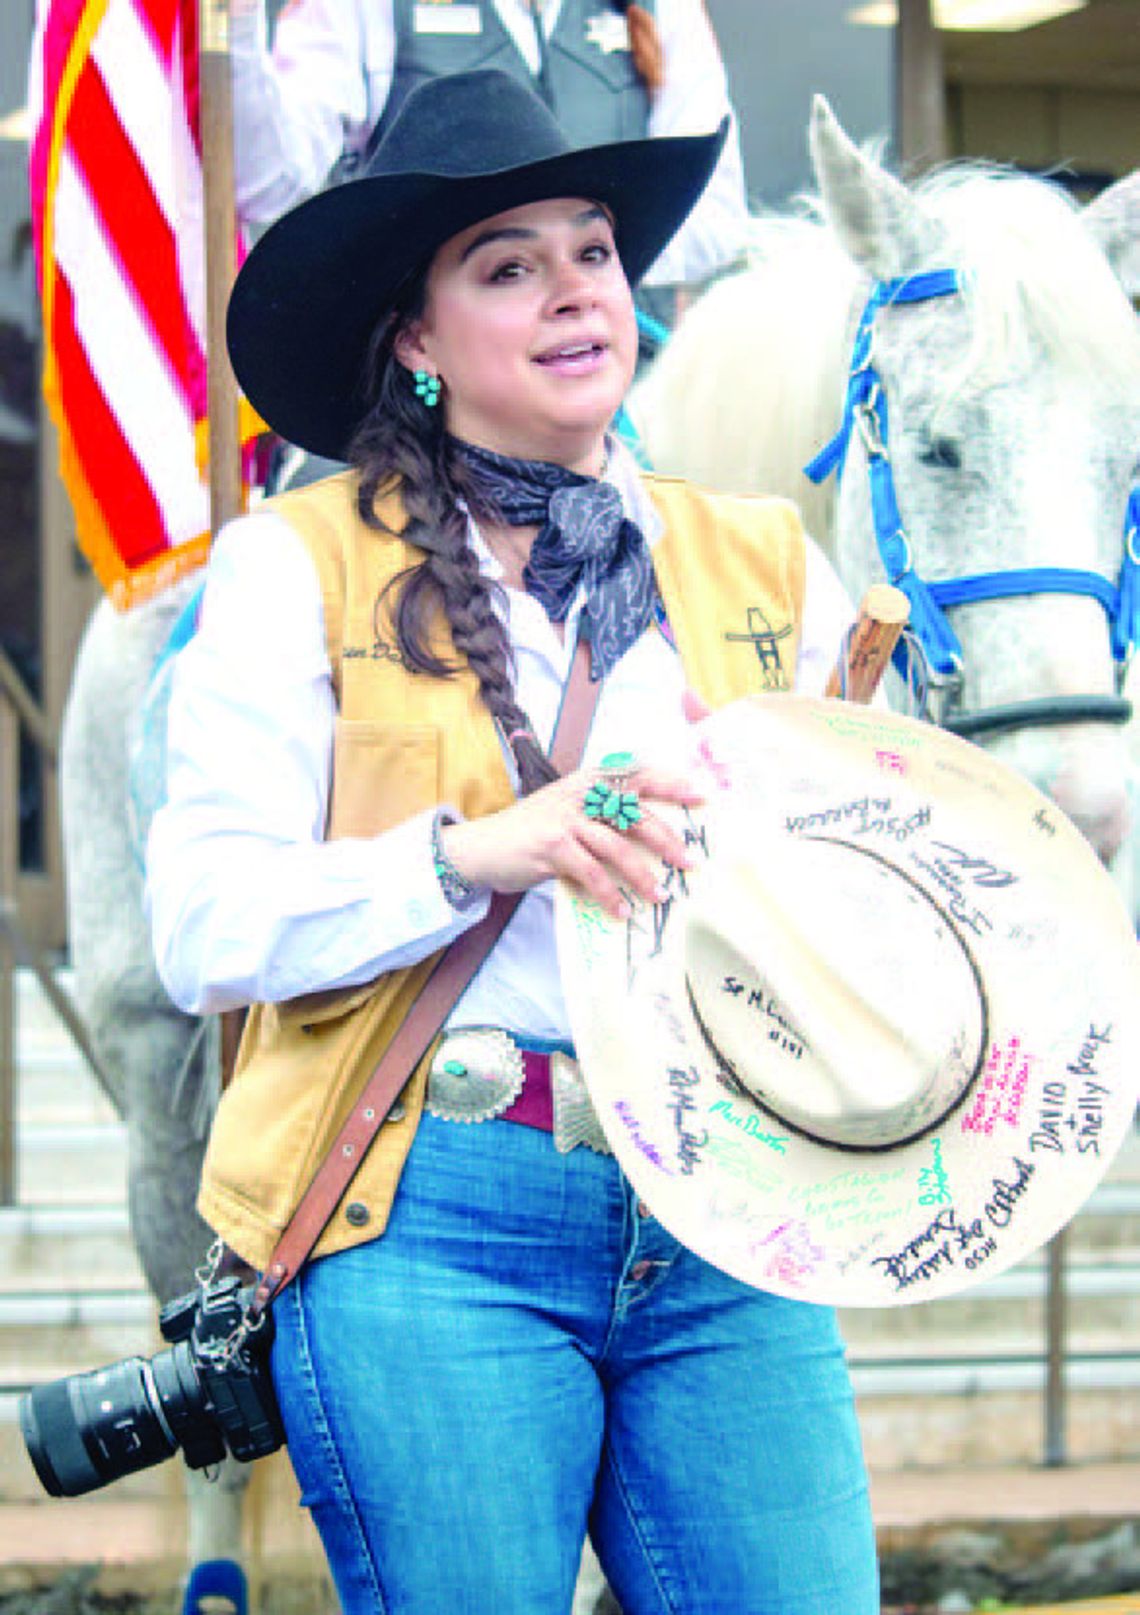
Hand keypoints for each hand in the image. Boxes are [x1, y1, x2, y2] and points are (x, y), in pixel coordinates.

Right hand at [440, 764, 704, 919]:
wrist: (483, 846)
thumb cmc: (532, 831)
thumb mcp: (568, 810)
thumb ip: (602, 813)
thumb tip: (650, 834)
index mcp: (589, 780)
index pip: (637, 776)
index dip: (670, 784)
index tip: (700, 796)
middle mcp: (580, 794)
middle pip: (635, 814)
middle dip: (667, 839)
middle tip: (690, 862)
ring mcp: (566, 819)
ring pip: (618, 848)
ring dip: (642, 876)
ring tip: (659, 895)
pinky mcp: (552, 846)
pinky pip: (592, 873)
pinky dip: (609, 895)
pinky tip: (620, 912)